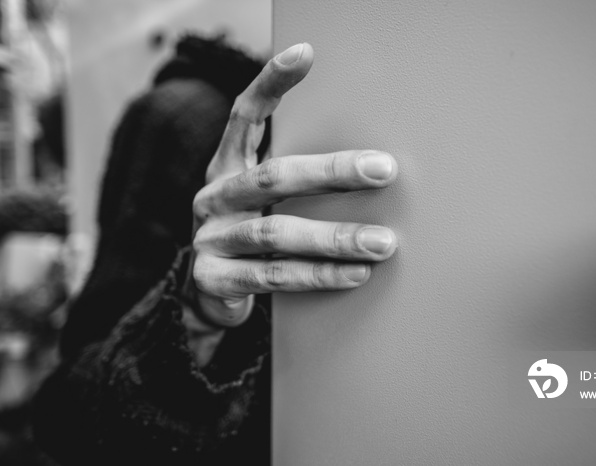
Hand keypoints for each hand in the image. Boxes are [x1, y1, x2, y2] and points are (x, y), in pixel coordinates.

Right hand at [183, 43, 397, 363]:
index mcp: (226, 167)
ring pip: (275, 233)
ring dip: (334, 237)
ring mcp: (209, 238)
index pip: (244, 116)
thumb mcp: (264, 200)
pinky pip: (273, 277)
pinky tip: (356, 273)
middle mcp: (213, 197)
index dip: (270, 84)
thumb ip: (296, 179)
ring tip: (383, 242)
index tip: (305, 53)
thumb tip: (374, 162)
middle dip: (332, 172)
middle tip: (384, 170)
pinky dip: (318, 276)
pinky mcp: (212, 280)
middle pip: (273, 177)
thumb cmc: (252, 234)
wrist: (208, 293)